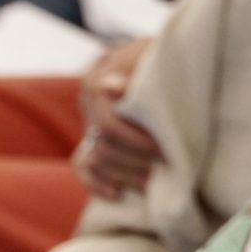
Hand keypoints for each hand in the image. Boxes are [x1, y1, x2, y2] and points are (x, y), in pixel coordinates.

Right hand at [75, 36, 162, 198]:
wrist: (165, 58)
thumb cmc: (167, 58)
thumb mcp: (158, 59)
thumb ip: (137, 73)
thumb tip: (108, 87)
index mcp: (99, 79)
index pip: (107, 123)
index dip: (134, 141)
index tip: (163, 150)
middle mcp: (88, 102)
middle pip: (103, 144)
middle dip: (135, 160)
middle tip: (166, 167)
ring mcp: (89, 121)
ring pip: (96, 158)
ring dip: (124, 174)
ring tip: (153, 183)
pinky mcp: (92, 139)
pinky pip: (83, 166)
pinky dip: (96, 182)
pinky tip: (117, 193)